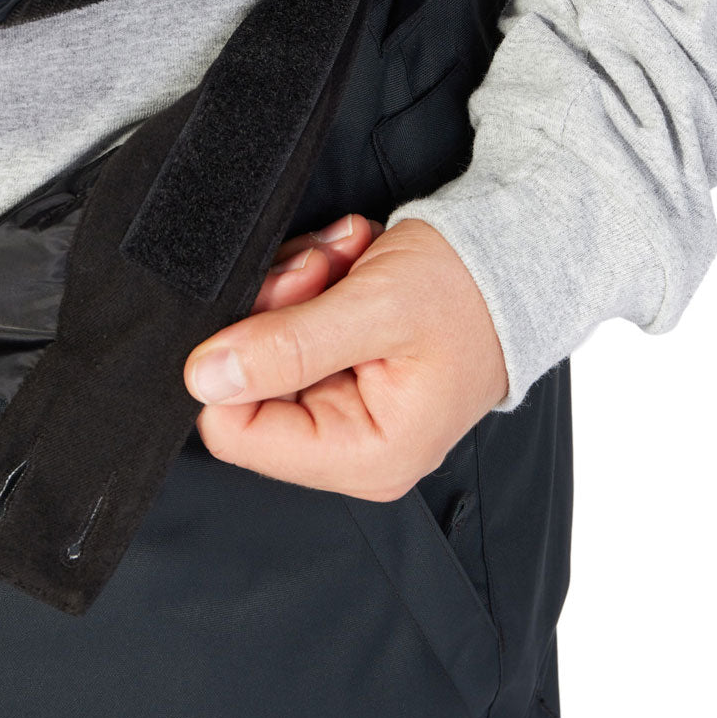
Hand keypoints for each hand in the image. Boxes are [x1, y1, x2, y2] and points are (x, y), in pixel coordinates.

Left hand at [183, 215, 508, 501]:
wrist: (512, 262)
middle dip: (273, 312)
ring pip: (259, 353)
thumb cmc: (467, 290)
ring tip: (340, 265)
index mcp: (364, 455)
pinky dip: (303, 291)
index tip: (284, 297)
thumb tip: (205, 377)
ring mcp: (342, 416)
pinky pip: (283, 337)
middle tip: (319, 272)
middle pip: (246, 387)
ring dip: (290, 291)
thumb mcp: (377, 308)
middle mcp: (349, 449)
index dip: (236, 357)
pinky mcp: (336, 383)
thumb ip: (288, 346)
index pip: (237, 431)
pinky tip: (343, 271)